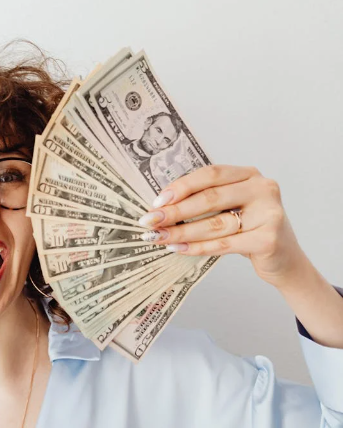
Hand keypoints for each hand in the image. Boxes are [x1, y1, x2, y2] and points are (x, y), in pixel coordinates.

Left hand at [138, 165, 308, 289]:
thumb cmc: (250, 229)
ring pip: (214, 224)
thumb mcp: (231, 207)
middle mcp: (262, 189)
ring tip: (158, 237)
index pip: (210, 174)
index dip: (181, 186)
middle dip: (174, 211)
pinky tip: (177, 248)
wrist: (284, 260)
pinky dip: (197, 247)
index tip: (156, 201)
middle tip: (149, 221)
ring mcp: (269, 213)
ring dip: (181, 232)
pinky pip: (223, 244)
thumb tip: (160, 207)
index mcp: (249, 175)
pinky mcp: (268, 239)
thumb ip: (205, 200)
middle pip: (209, 198)